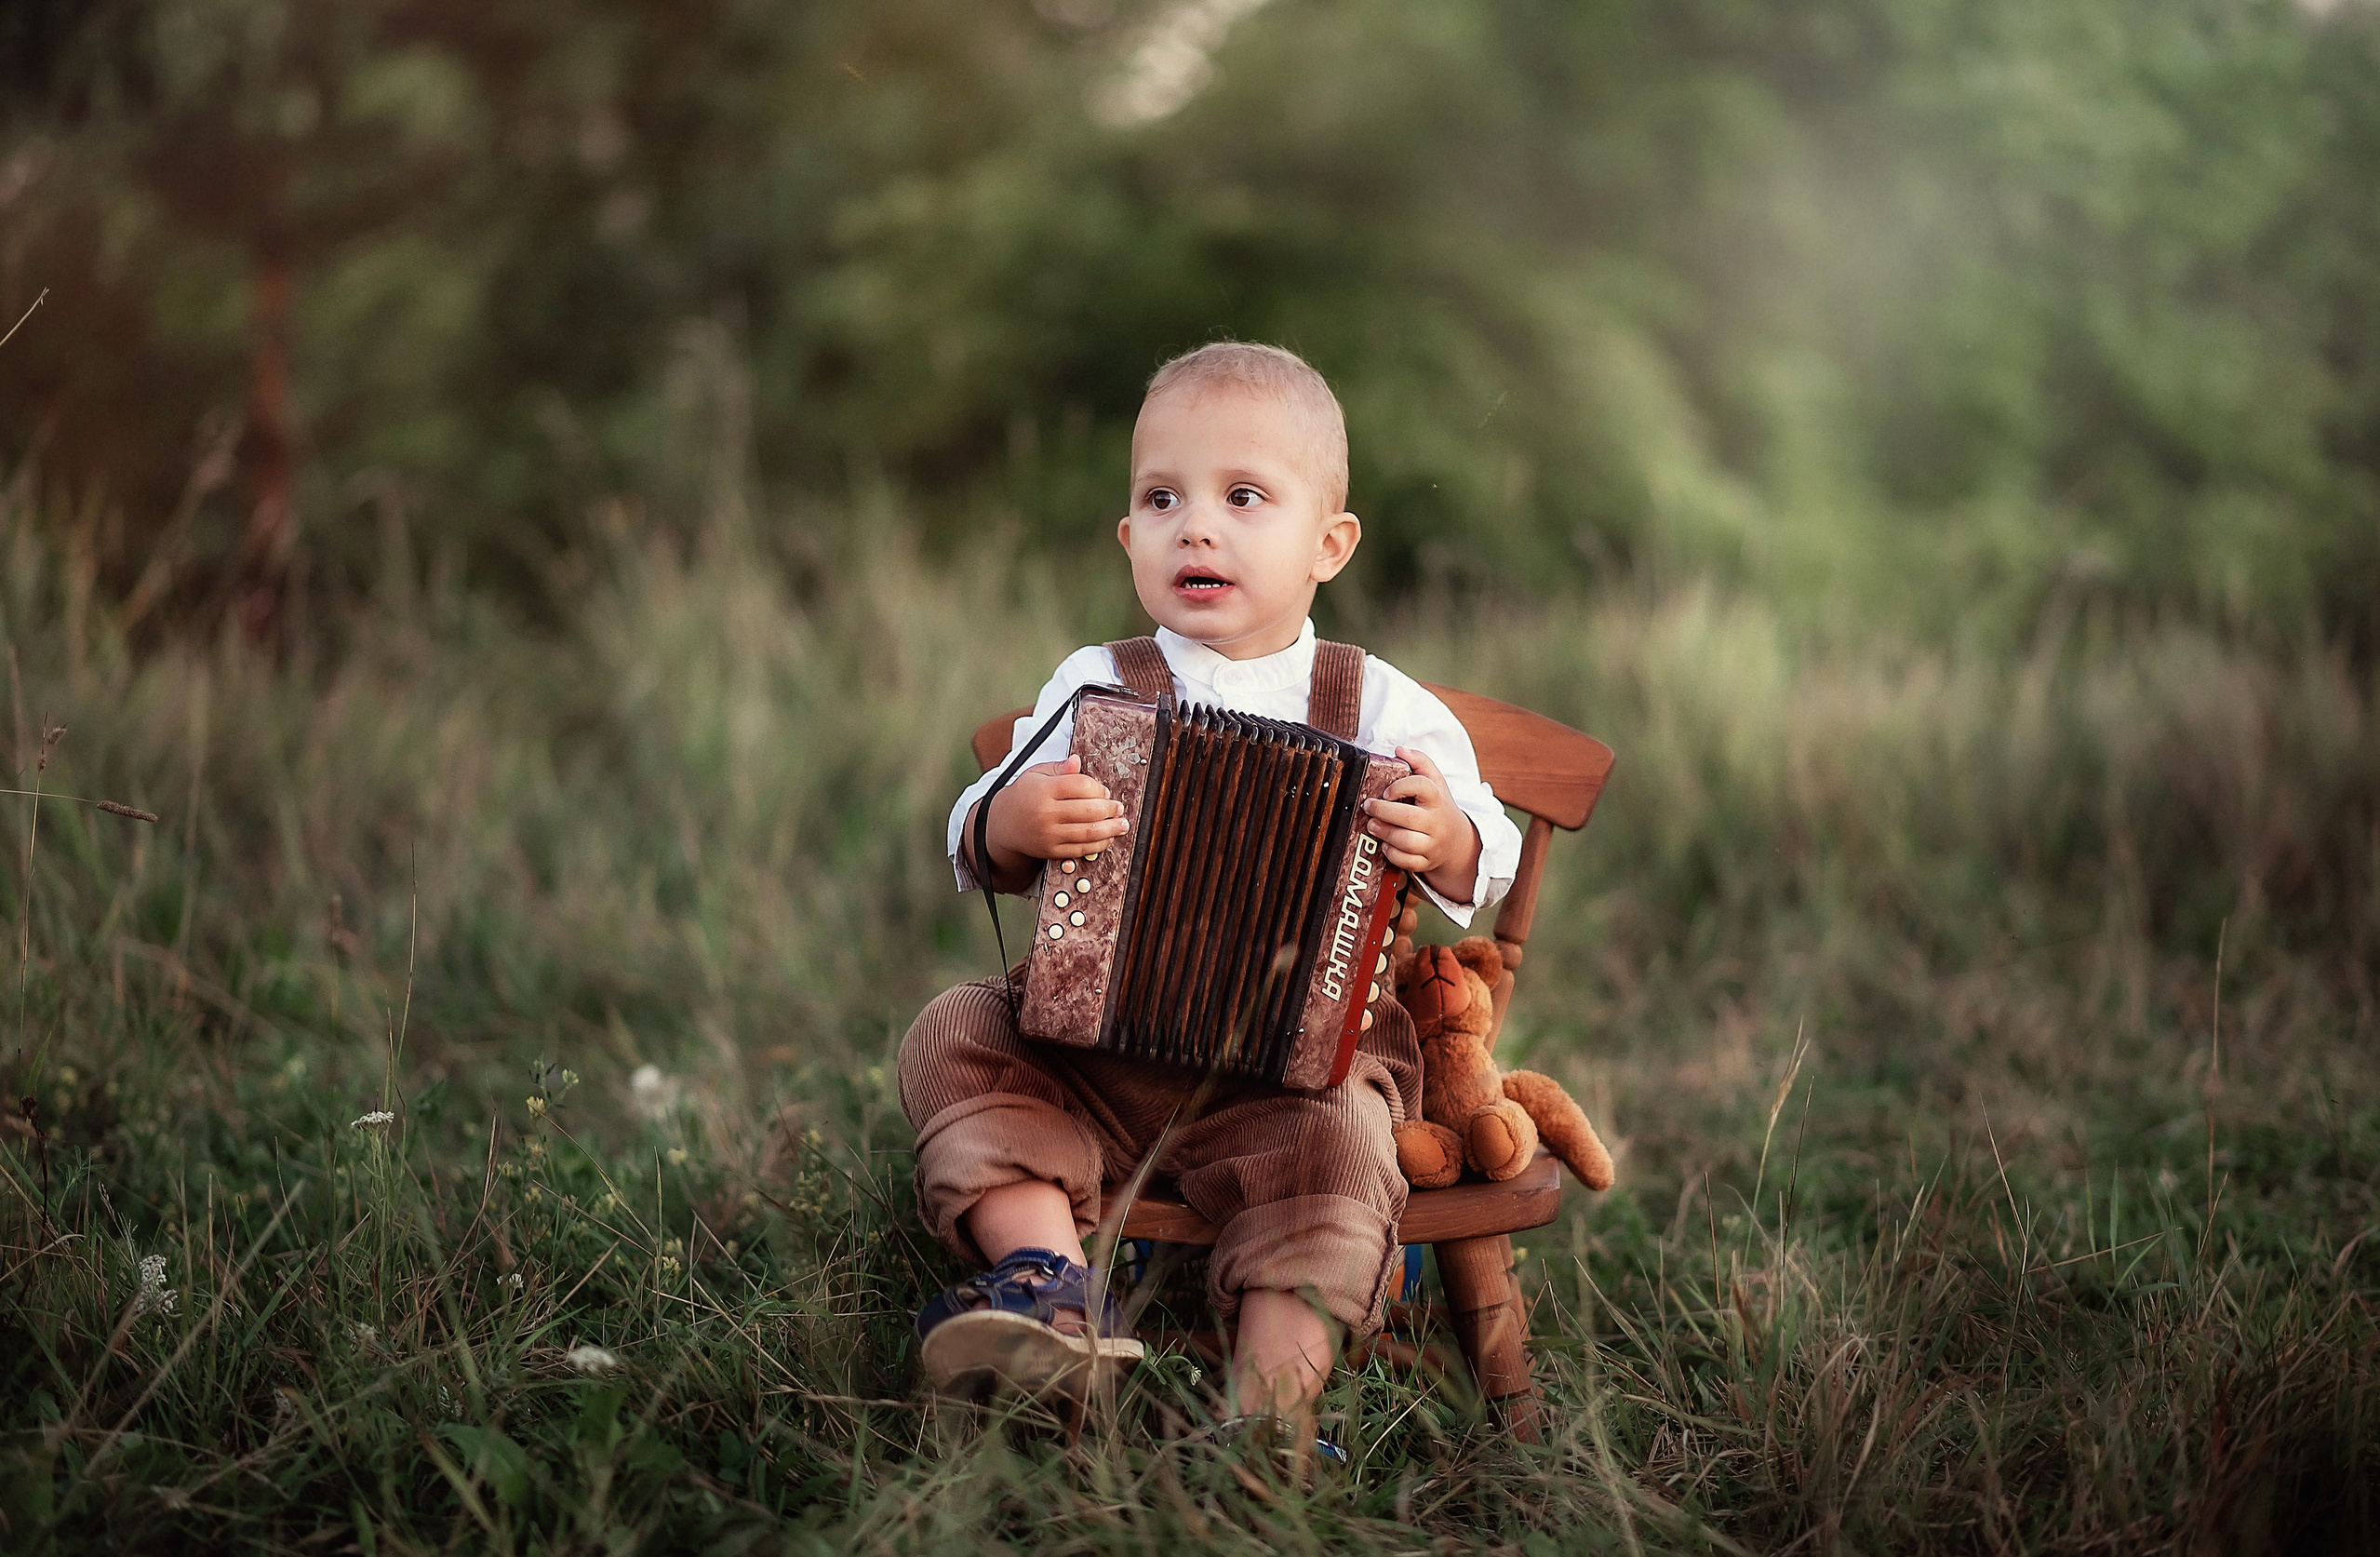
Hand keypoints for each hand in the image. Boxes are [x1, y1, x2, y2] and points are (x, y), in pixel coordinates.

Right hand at [968, 755, 1128, 891]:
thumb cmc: (1024, 795)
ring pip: (1088, 832)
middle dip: (1110, 809)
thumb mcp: (1036, 775)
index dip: (1098, 788)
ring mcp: (1049, 834)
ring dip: (1110, 829)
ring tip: (1121, 824)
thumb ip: (1059, 768)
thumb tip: (1077, 761)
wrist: (1002, 825)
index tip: (1104, 791)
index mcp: (1044, 789)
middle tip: (1118, 807)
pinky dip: (1099, 845)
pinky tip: (1107, 838)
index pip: (1081, 785)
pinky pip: (1081, 849)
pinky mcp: (1051, 851)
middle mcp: (1046, 813)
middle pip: (1089, 810)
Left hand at [1362, 747, 1480, 905]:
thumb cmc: (1439, 807)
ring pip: (1407, 841)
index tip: (1386, 790)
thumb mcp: (1435, 781)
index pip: (1422, 786)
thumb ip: (1420, 762)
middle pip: (1409, 817)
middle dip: (1383, 812)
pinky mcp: (1427, 861)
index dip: (1401, 786)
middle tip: (1368, 807)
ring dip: (1385, 833)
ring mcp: (1433, 843)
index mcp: (1437, 797)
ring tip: (1372, 825)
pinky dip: (1393, 854)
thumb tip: (1399, 750)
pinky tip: (1385, 845)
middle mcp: (1436, 821)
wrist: (1457, 840)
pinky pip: (1408, 862)